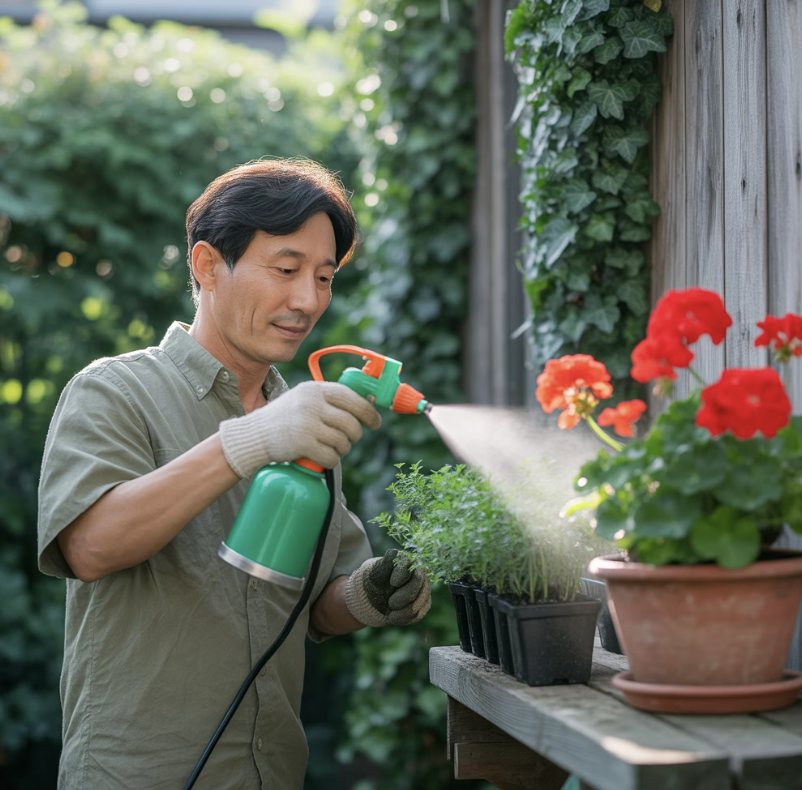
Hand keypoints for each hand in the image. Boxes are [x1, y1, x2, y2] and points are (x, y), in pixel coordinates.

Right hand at [219, 381, 380, 477]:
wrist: (254, 435)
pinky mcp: (303, 444)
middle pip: (351, 423)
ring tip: (330, 448)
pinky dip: (331, 461)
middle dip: (354, 435)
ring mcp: (307, 423)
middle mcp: (311, 404)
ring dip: (341, 449)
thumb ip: (329, 400)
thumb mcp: (304, 399)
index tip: (375, 422)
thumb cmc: (285, 419)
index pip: (351, 398)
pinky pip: (332, 456)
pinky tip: (322, 458)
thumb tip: (367, 406)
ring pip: (343, 442)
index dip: (368, 411)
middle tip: (348, 440)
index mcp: (314, 389)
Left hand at [344, 549, 430, 626]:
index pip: (412, 565)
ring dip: (402, 611)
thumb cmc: (375, 581)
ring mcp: (424, 590)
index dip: (403, 575)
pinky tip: (393, 616)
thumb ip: (385, 563)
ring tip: (390, 611)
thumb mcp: (376, 573)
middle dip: (403, 597)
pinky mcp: (424, 605)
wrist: (374, 597)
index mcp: (408, 562)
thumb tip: (394, 552)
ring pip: (419, 603)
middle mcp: (420, 575)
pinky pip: (418, 615)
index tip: (392, 582)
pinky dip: (403, 618)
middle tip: (390, 603)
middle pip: (418, 585)